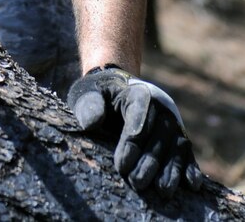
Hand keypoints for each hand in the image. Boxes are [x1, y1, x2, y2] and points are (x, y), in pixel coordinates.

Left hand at [67, 64, 202, 196]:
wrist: (117, 87)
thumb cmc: (100, 94)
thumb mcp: (88, 92)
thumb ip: (89, 105)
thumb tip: (93, 123)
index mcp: (138, 93)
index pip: (138, 118)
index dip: (131, 144)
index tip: (121, 167)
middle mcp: (160, 106)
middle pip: (159, 136)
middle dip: (150, 162)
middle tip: (137, 183)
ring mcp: (172, 121)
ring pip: (176, 146)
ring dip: (172, 170)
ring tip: (163, 191)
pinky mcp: (178, 135)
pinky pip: (187, 151)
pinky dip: (191, 167)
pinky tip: (192, 184)